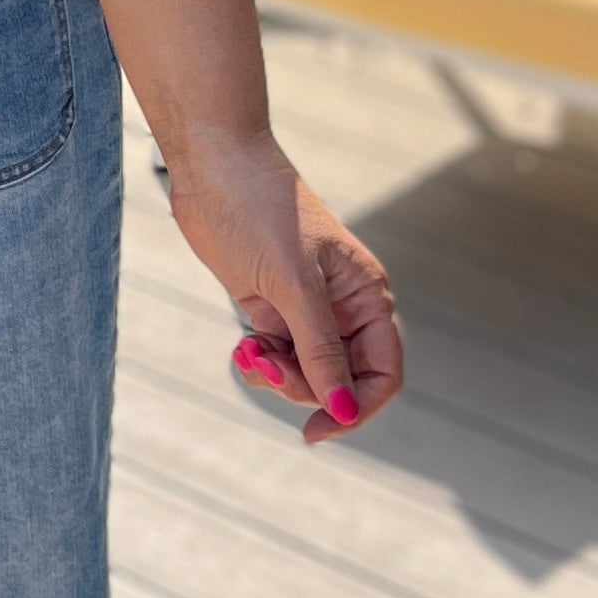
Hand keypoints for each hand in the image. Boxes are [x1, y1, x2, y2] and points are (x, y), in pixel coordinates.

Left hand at [158, 124, 402, 446]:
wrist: (214, 167)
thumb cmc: (260, 211)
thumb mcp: (293, 286)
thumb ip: (321, 350)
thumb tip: (344, 410)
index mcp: (368, 297)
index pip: (383, 374)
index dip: (357, 409)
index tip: (317, 430)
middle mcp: (345, 307)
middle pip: (341, 381)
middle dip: (303, 387)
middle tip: (262, 364)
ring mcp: (307, 309)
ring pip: (306, 373)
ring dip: (276, 374)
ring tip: (247, 350)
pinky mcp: (272, 307)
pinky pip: (277, 356)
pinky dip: (260, 362)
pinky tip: (242, 347)